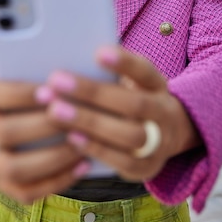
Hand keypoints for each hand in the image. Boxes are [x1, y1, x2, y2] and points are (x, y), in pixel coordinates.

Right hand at [0, 72, 90, 202]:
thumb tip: (69, 77)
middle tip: (76, 117)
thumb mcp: (10, 72)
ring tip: (83, 142)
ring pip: (12, 169)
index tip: (52, 90)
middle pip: (3, 133)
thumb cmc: (9, 86)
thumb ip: (31, 72)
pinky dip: (58, 181)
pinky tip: (83, 164)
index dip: (22, 94)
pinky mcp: (0, 185)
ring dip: (53, 158)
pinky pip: (26, 192)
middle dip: (42, 126)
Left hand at [36, 46, 201, 182]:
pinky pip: (124, 162)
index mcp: (157, 85)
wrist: (165, 135)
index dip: (124, 62)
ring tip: (55, 110)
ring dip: (89, 122)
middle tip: (55, 80)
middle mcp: (163, 113)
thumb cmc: (130, 99)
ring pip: (130, 135)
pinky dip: (96, 149)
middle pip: (134, 104)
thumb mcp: (130, 82)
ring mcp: (160, 142)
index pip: (145, 71)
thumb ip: (107, 74)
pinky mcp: (147, 168)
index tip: (98, 52)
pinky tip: (70, 137)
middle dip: (93, 92)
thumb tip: (70, 56)